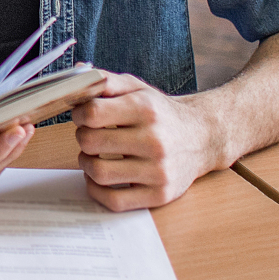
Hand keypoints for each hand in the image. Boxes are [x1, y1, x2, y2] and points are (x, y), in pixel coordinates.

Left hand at [71, 73, 220, 210]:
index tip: (82, 117)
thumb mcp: (137, 89)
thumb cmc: (161, 113)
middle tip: (89, 136)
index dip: (79, 114)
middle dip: (82, 138)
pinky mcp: (160, 195)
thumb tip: (75, 78)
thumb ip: (106, 81)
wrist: (202, 138)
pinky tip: (99, 178)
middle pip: (90, 142)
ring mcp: (158, 170)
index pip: (92, 112)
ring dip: (86, 165)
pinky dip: (97, 190)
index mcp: (146, 109)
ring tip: (94, 156)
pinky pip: (114, 201)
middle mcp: (154, 140)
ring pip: (98, 173)